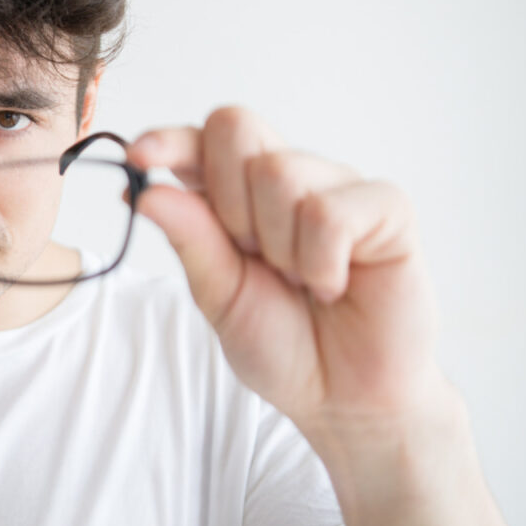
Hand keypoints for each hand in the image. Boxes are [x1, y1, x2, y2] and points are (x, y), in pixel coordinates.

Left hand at [129, 106, 446, 435]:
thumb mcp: (218, 295)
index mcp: (237, 193)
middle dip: (227, 201)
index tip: (140, 155)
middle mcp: (288, 177)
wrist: (343, 397)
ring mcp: (338, 186)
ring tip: (300, 280)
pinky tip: (334, 285)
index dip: (170, 140)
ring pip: (280, 172)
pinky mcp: (386, 207)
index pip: (200, 139)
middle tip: (252, 256)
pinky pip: (330, 211)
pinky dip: (321, 261)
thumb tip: (144, 190)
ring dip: (278, 244)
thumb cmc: (282, 342)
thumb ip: (189, 239)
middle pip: (236, 128)